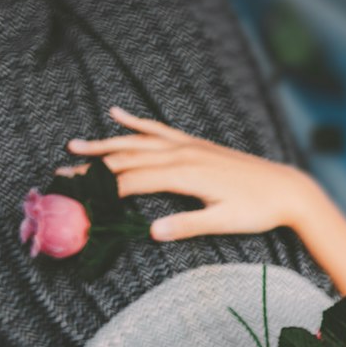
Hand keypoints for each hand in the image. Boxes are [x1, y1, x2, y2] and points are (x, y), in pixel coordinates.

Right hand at [55, 104, 311, 241]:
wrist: (285, 188)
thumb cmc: (257, 210)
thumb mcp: (223, 223)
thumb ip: (187, 226)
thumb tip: (153, 233)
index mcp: (185, 174)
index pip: (133, 182)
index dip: (103, 191)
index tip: (77, 201)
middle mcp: (182, 154)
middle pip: (127, 160)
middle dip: (92, 169)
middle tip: (60, 176)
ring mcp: (187, 145)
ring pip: (137, 141)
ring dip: (105, 143)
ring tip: (74, 146)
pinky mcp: (195, 144)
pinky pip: (159, 129)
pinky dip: (136, 121)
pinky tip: (117, 114)